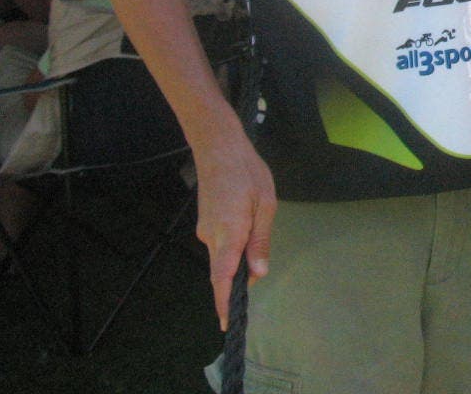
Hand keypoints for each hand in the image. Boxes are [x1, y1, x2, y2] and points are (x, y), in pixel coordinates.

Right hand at [193, 130, 276, 329]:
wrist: (219, 147)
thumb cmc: (247, 172)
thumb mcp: (265, 204)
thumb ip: (261, 240)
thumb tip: (258, 273)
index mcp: (229, 232)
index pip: (223, 277)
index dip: (225, 301)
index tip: (227, 322)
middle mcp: (212, 236)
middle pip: (222, 271)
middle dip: (236, 283)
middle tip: (256, 279)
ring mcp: (205, 230)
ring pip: (223, 256)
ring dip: (238, 259)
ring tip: (257, 230)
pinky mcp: (205, 223)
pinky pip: (220, 244)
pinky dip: (232, 246)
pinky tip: (247, 225)